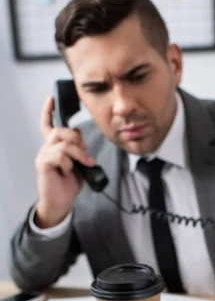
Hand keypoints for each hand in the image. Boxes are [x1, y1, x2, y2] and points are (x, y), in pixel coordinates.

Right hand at [34, 96, 96, 227]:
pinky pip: (60, 155)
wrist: (62, 202)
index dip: (48, 111)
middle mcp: (47, 148)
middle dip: (78, 139)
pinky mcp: (42, 163)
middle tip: (86, 152)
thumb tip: (78, 131)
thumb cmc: (69, 184)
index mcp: (55, 146)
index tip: (51, 98)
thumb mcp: (79, 163)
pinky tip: (68, 171)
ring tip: (85, 163)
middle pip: (61, 131)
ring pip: (64, 143)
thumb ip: (79, 148)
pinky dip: (69, 163)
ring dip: (79, 153)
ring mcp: (44, 155)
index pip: (48, 124)